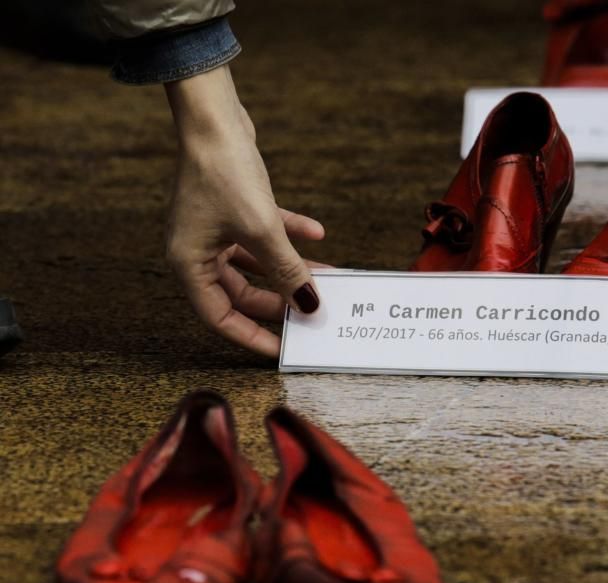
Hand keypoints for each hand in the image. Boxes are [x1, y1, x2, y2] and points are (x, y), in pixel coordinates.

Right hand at [164, 65, 326, 356]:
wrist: (215, 116)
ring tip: (327, 276)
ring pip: (257, 262)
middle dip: (279, 300)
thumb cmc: (224, 172)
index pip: (220, 316)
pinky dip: (289, 235)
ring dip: (290, 268)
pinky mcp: (232, 208)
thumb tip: (309, 304)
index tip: (281, 349)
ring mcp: (214, 228)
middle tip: (312, 309)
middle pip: (241, 292)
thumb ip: (287, 271)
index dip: (251, 335)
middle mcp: (197, 249)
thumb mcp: (262, 230)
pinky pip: (263, 232)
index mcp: (189, 263)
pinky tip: (317, 232)